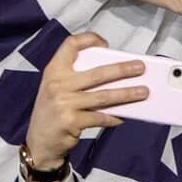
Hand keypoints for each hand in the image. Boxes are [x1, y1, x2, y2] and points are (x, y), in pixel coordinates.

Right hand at [23, 33, 147, 175]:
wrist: (38, 142)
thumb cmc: (53, 111)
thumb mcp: (57, 88)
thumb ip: (77, 78)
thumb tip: (114, 74)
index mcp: (54, 70)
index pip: (70, 45)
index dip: (88, 40)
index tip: (105, 44)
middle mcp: (57, 84)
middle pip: (97, 72)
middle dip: (122, 69)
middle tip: (140, 68)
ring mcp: (64, 103)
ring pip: (103, 96)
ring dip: (126, 94)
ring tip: (143, 92)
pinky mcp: (70, 121)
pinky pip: (100, 117)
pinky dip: (114, 116)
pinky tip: (124, 116)